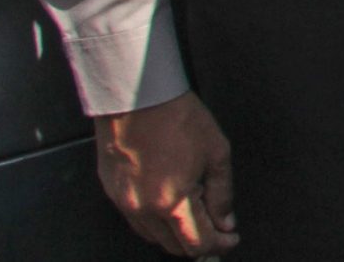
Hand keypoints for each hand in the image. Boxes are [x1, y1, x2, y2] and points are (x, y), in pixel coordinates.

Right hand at [95, 91, 237, 255]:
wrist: (137, 98)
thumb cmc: (175, 117)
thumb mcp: (216, 152)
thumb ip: (223, 193)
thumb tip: (226, 220)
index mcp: (172, 201)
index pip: (197, 242)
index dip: (219, 244)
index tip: (230, 239)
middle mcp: (144, 209)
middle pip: (173, 246)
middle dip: (199, 243)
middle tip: (218, 231)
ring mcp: (124, 203)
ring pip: (153, 236)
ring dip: (176, 234)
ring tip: (197, 217)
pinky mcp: (113, 193)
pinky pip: (136, 221)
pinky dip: (156, 222)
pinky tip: (170, 207)